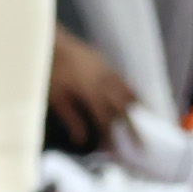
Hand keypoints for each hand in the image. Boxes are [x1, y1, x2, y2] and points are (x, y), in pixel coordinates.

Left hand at [48, 26, 135, 146]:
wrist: (50, 41)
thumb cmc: (49, 69)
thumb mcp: (56, 97)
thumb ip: (71, 118)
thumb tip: (81, 140)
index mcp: (92, 91)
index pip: (106, 119)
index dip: (110, 136)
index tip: (112, 150)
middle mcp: (105, 81)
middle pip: (124, 108)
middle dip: (133, 128)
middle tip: (140, 145)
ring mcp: (108, 70)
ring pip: (129, 93)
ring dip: (136, 111)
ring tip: (143, 126)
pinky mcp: (106, 63)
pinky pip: (125, 82)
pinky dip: (132, 95)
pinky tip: (133, 102)